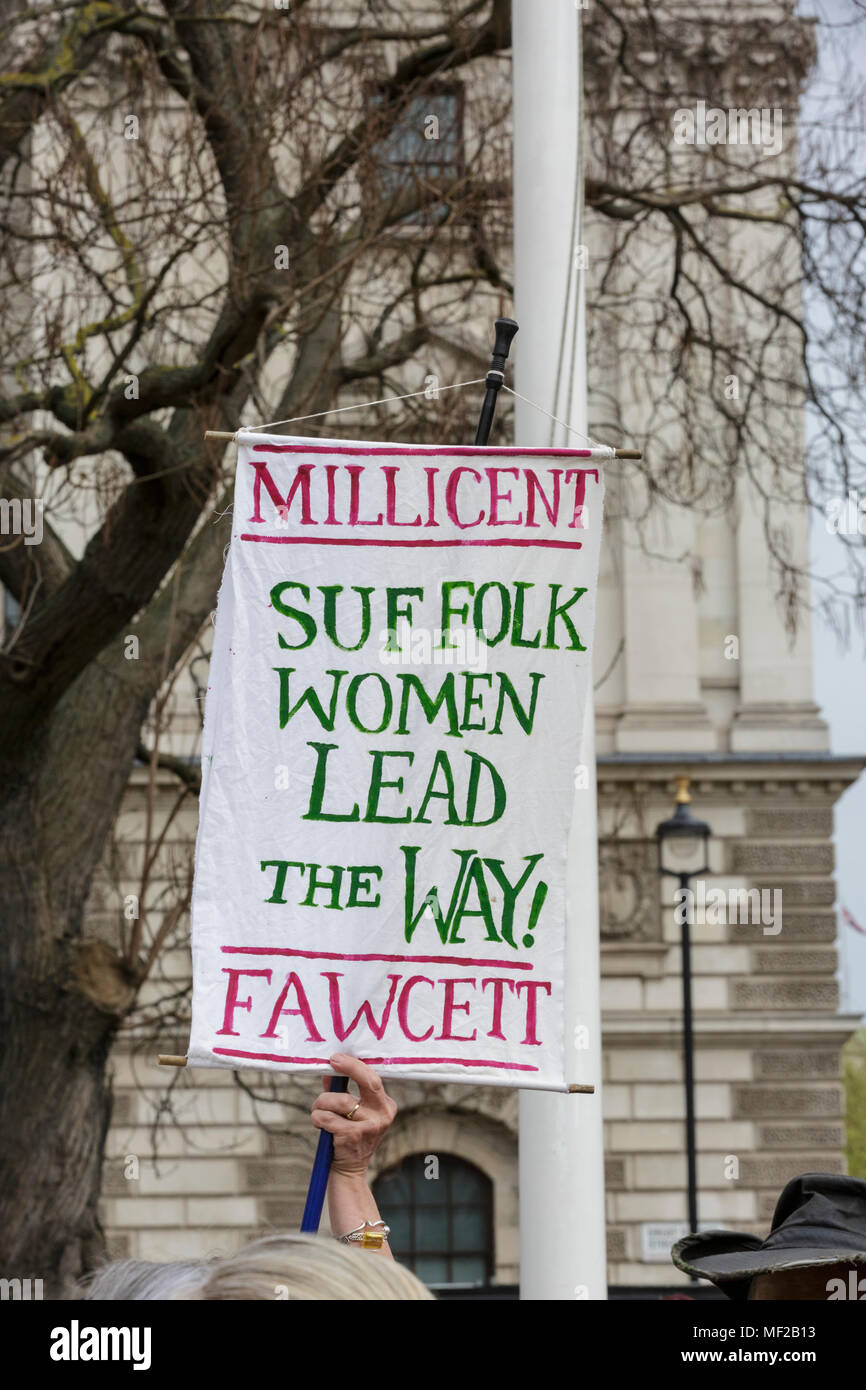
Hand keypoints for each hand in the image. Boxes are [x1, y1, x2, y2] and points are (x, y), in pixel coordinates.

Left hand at [311, 1053, 396, 1180]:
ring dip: (321, 1104)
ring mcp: (371, 1126)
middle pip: (368, 1081)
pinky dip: (318, 1117)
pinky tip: (319, 1124)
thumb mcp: (351, 1112)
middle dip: (349, 1068)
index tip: (336, 1058)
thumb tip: (330, 1072)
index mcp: (386, 1105)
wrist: (350, 1171)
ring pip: (340, 1101)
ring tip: (317, 1112)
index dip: (354, 1065)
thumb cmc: (348, 1136)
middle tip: (332, 1062)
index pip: (373, 1078)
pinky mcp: (354, 1136)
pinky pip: (328, 1118)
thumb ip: (342, 1091)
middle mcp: (383, 1114)